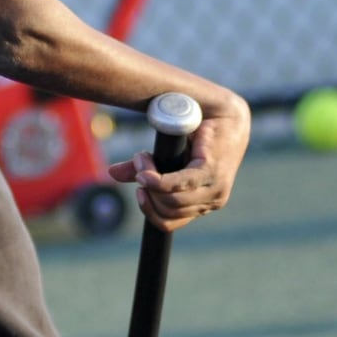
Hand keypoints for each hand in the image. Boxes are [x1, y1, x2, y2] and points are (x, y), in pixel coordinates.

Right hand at [107, 96, 250, 231]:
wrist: (225, 113)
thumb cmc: (199, 136)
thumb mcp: (168, 157)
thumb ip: (143, 169)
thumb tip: (111, 174)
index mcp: (201, 203)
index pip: (168, 223)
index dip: (148, 211)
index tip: (138, 191)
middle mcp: (210, 201)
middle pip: (167, 211)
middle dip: (146, 191)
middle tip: (138, 164)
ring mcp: (214, 189)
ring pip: (171, 201)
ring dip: (149, 181)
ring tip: (142, 159)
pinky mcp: (211, 172)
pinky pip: (180, 185)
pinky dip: (159, 181)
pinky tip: (145, 173)